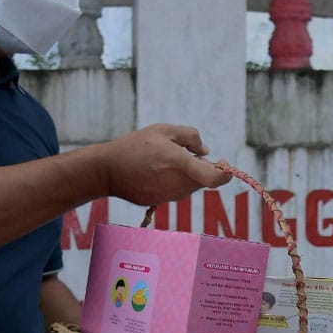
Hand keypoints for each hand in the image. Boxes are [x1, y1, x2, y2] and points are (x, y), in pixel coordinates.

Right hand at [97, 124, 231, 204]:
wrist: (107, 170)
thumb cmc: (134, 146)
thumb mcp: (162, 130)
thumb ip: (190, 136)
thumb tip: (205, 152)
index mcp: (180, 163)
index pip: (215, 178)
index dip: (226, 173)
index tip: (224, 163)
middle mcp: (177, 183)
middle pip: (204, 180)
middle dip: (202, 168)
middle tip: (183, 153)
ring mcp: (169, 196)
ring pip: (191, 186)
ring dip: (187, 175)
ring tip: (163, 161)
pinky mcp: (161, 202)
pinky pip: (177, 192)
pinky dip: (173, 182)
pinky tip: (155, 172)